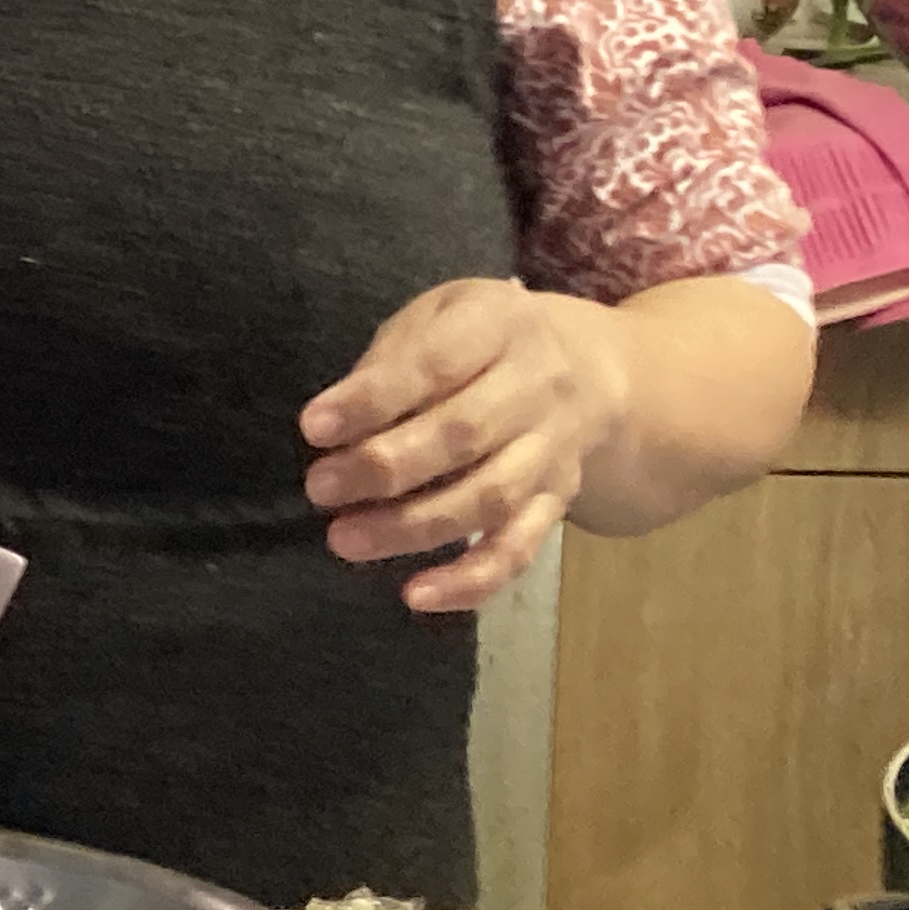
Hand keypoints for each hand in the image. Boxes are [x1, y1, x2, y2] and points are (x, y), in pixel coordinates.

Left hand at [302, 279, 634, 613]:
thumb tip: (338, 420)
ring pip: (489, 499)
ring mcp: (553, 452)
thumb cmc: (485, 339)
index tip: (312, 427)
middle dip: (385, 467)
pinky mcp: (557, 503)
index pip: (435, 364)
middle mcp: (538, 389)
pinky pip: (520, 549)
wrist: (596, 371)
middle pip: (463, 435)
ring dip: (413, 527)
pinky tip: (416, 596)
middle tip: (319, 488)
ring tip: (346, 540)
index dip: (373, 399)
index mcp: (500, 326)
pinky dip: (471, 580)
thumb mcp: (441, 313)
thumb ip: (394, 357)